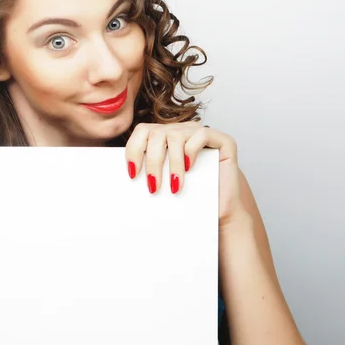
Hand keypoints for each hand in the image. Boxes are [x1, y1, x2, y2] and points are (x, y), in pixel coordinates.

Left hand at [124, 121, 242, 225]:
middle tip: (152, 186)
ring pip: (176, 134)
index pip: (142, 131)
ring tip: (174, 185)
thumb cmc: (190, 200)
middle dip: (152, 161)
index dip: (134, 149)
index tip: (132, 173)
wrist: (220, 214)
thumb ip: (145, 172)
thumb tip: (121, 176)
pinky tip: (190, 167)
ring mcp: (203, 134)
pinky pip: (202, 134)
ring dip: (172, 162)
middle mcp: (183, 132)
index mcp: (166, 138)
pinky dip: (191, 151)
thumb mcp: (161, 183)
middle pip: (157, 133)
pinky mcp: (223, 140)